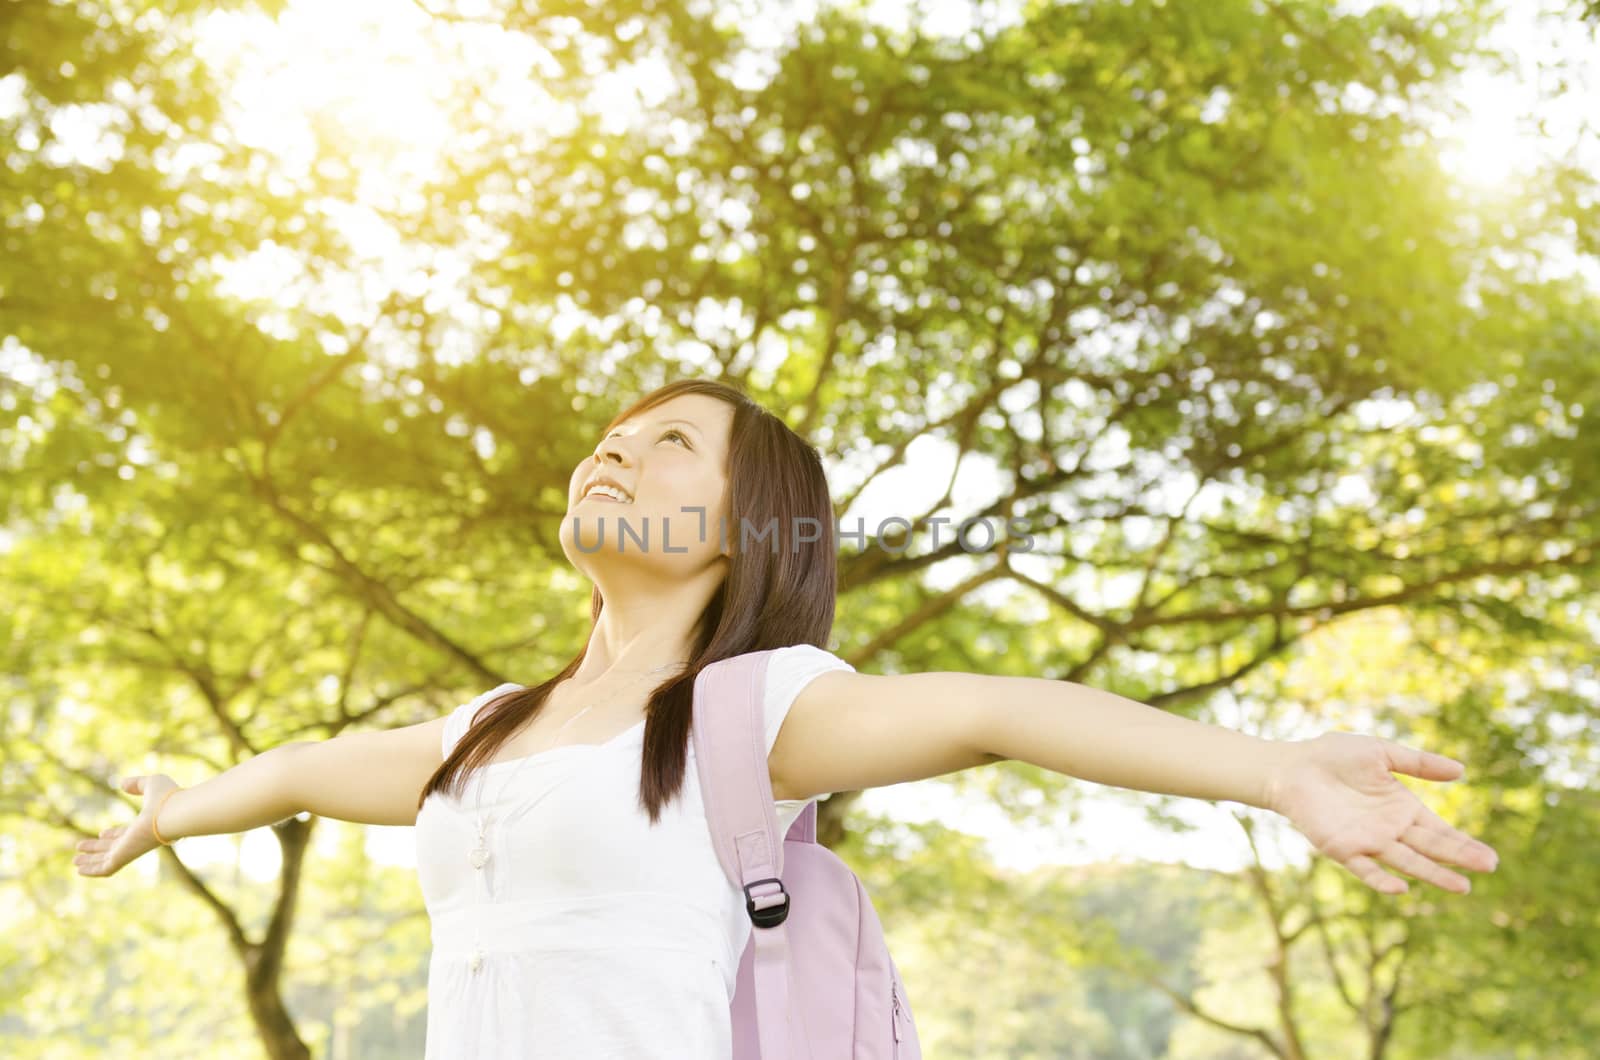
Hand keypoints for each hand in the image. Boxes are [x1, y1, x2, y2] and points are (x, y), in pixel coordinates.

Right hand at [73, 774, 180, 877]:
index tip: (102, 832)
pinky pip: (106, 869)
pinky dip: (92, 871)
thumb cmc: (166, 797)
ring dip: (91, 861)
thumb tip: (123, 784)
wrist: (174, 813)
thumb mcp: (151, 784)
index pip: (127, 833)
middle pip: (115, 847)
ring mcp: (131, 850)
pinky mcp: (125, 857)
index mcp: (145, 826)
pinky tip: (78, 870)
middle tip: (80, 846)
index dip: (114, 834)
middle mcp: (137, 841)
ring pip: (108, 860)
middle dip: (98, 848)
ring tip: (74, 861)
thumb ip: (137, 783)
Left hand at [1263, 732, 1499, 894]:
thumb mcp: (1381, 753)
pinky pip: (1365, 869)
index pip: (1439, 830)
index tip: (1490, 858)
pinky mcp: (1342, 848)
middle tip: (1487, 869)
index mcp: (1402, 807)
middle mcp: (1389, 829)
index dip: (1463, 843)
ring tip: (1461, 887)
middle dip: (1458, 858)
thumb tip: (1461, 770)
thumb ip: (1418, 763)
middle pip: (1430, 848)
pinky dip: (1381, 880)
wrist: (1292, 765)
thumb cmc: (1334, 756)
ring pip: (1406, 862)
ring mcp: (1367, 841)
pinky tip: (1401, 889)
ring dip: (1432, 874)